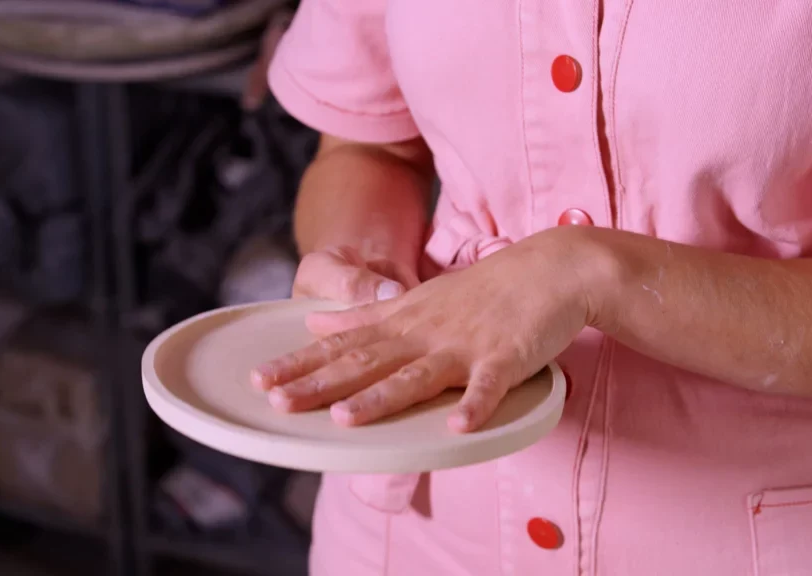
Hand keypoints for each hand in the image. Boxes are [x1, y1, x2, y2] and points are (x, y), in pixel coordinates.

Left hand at [253, 229, 594, 432]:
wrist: (550, 267)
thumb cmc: (483, 290)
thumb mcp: (416, 299)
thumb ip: (366, 314)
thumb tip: (314, 323)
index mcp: (402, 322)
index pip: (342, 345)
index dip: (301, 364)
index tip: (261, 380)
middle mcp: (424, 333)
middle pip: (365, 362)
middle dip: (320, 384)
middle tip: (277, 403)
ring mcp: (464, 345)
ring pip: (416, 376)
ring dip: (381, 398)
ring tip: (345, 421)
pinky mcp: (506, 357)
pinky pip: (489, 386)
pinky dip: (474, 406)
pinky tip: (456, 427)